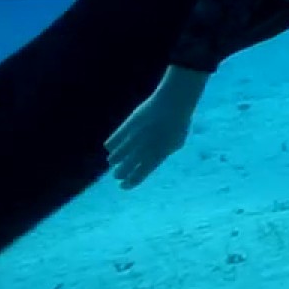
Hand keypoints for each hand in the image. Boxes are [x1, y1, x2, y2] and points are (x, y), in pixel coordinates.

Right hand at [106, 66, 210, 188]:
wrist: (173, 102)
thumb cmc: (178, 123)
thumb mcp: (176, 143)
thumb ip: (163, 153)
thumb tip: (150, 160)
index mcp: (157, 156)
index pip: (139, 175)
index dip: (129, 183)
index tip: (123, 186)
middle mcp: (144, 149)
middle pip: (124, 169)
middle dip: (119, 174)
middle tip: (118, 174)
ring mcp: (134, 138)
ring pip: (114, 157)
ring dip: (114, 161)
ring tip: (114, 161)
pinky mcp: (126, 127)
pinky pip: (111, 142)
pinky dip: (111, 146)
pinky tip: (112, 147)